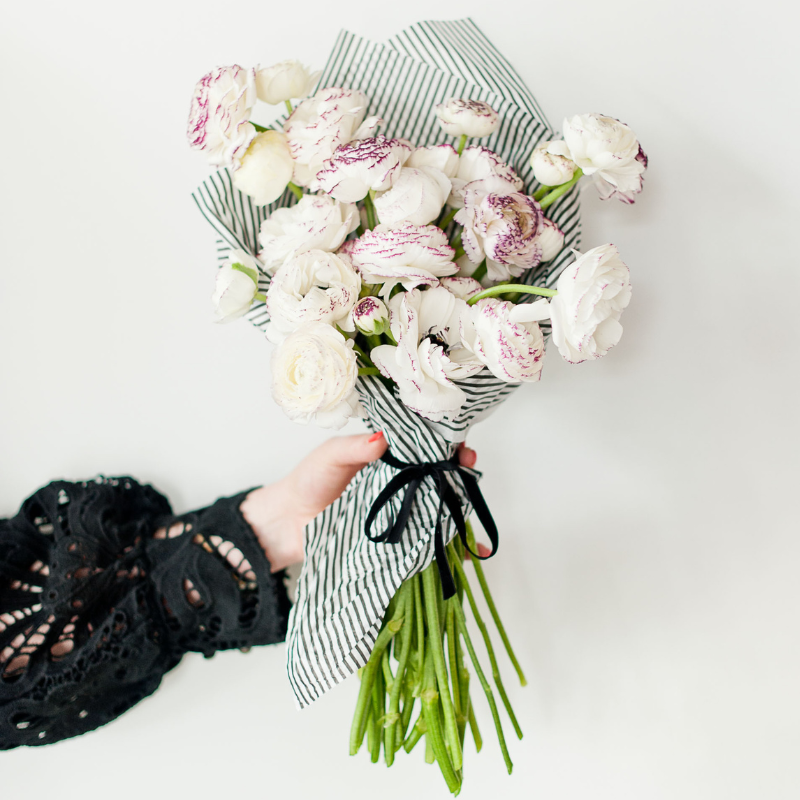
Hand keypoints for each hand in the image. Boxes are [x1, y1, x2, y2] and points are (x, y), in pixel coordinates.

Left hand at [241, 433, 476, 571]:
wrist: (286, 524)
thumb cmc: (309, 481)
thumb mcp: (331, 456)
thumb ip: (355, 448)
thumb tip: (383, 438)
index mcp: (388, 457)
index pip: (426, 446)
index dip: (447, 445)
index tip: (461, 447)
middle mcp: (399, 483)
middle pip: (440, 477)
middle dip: (460, 473)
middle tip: (467, 468)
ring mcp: (399, 513)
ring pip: (438, 510)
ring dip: (461, 511)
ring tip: (470, 506)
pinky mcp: (394, 541)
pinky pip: (424, 543)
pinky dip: (449, 549)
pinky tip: (469, 554)